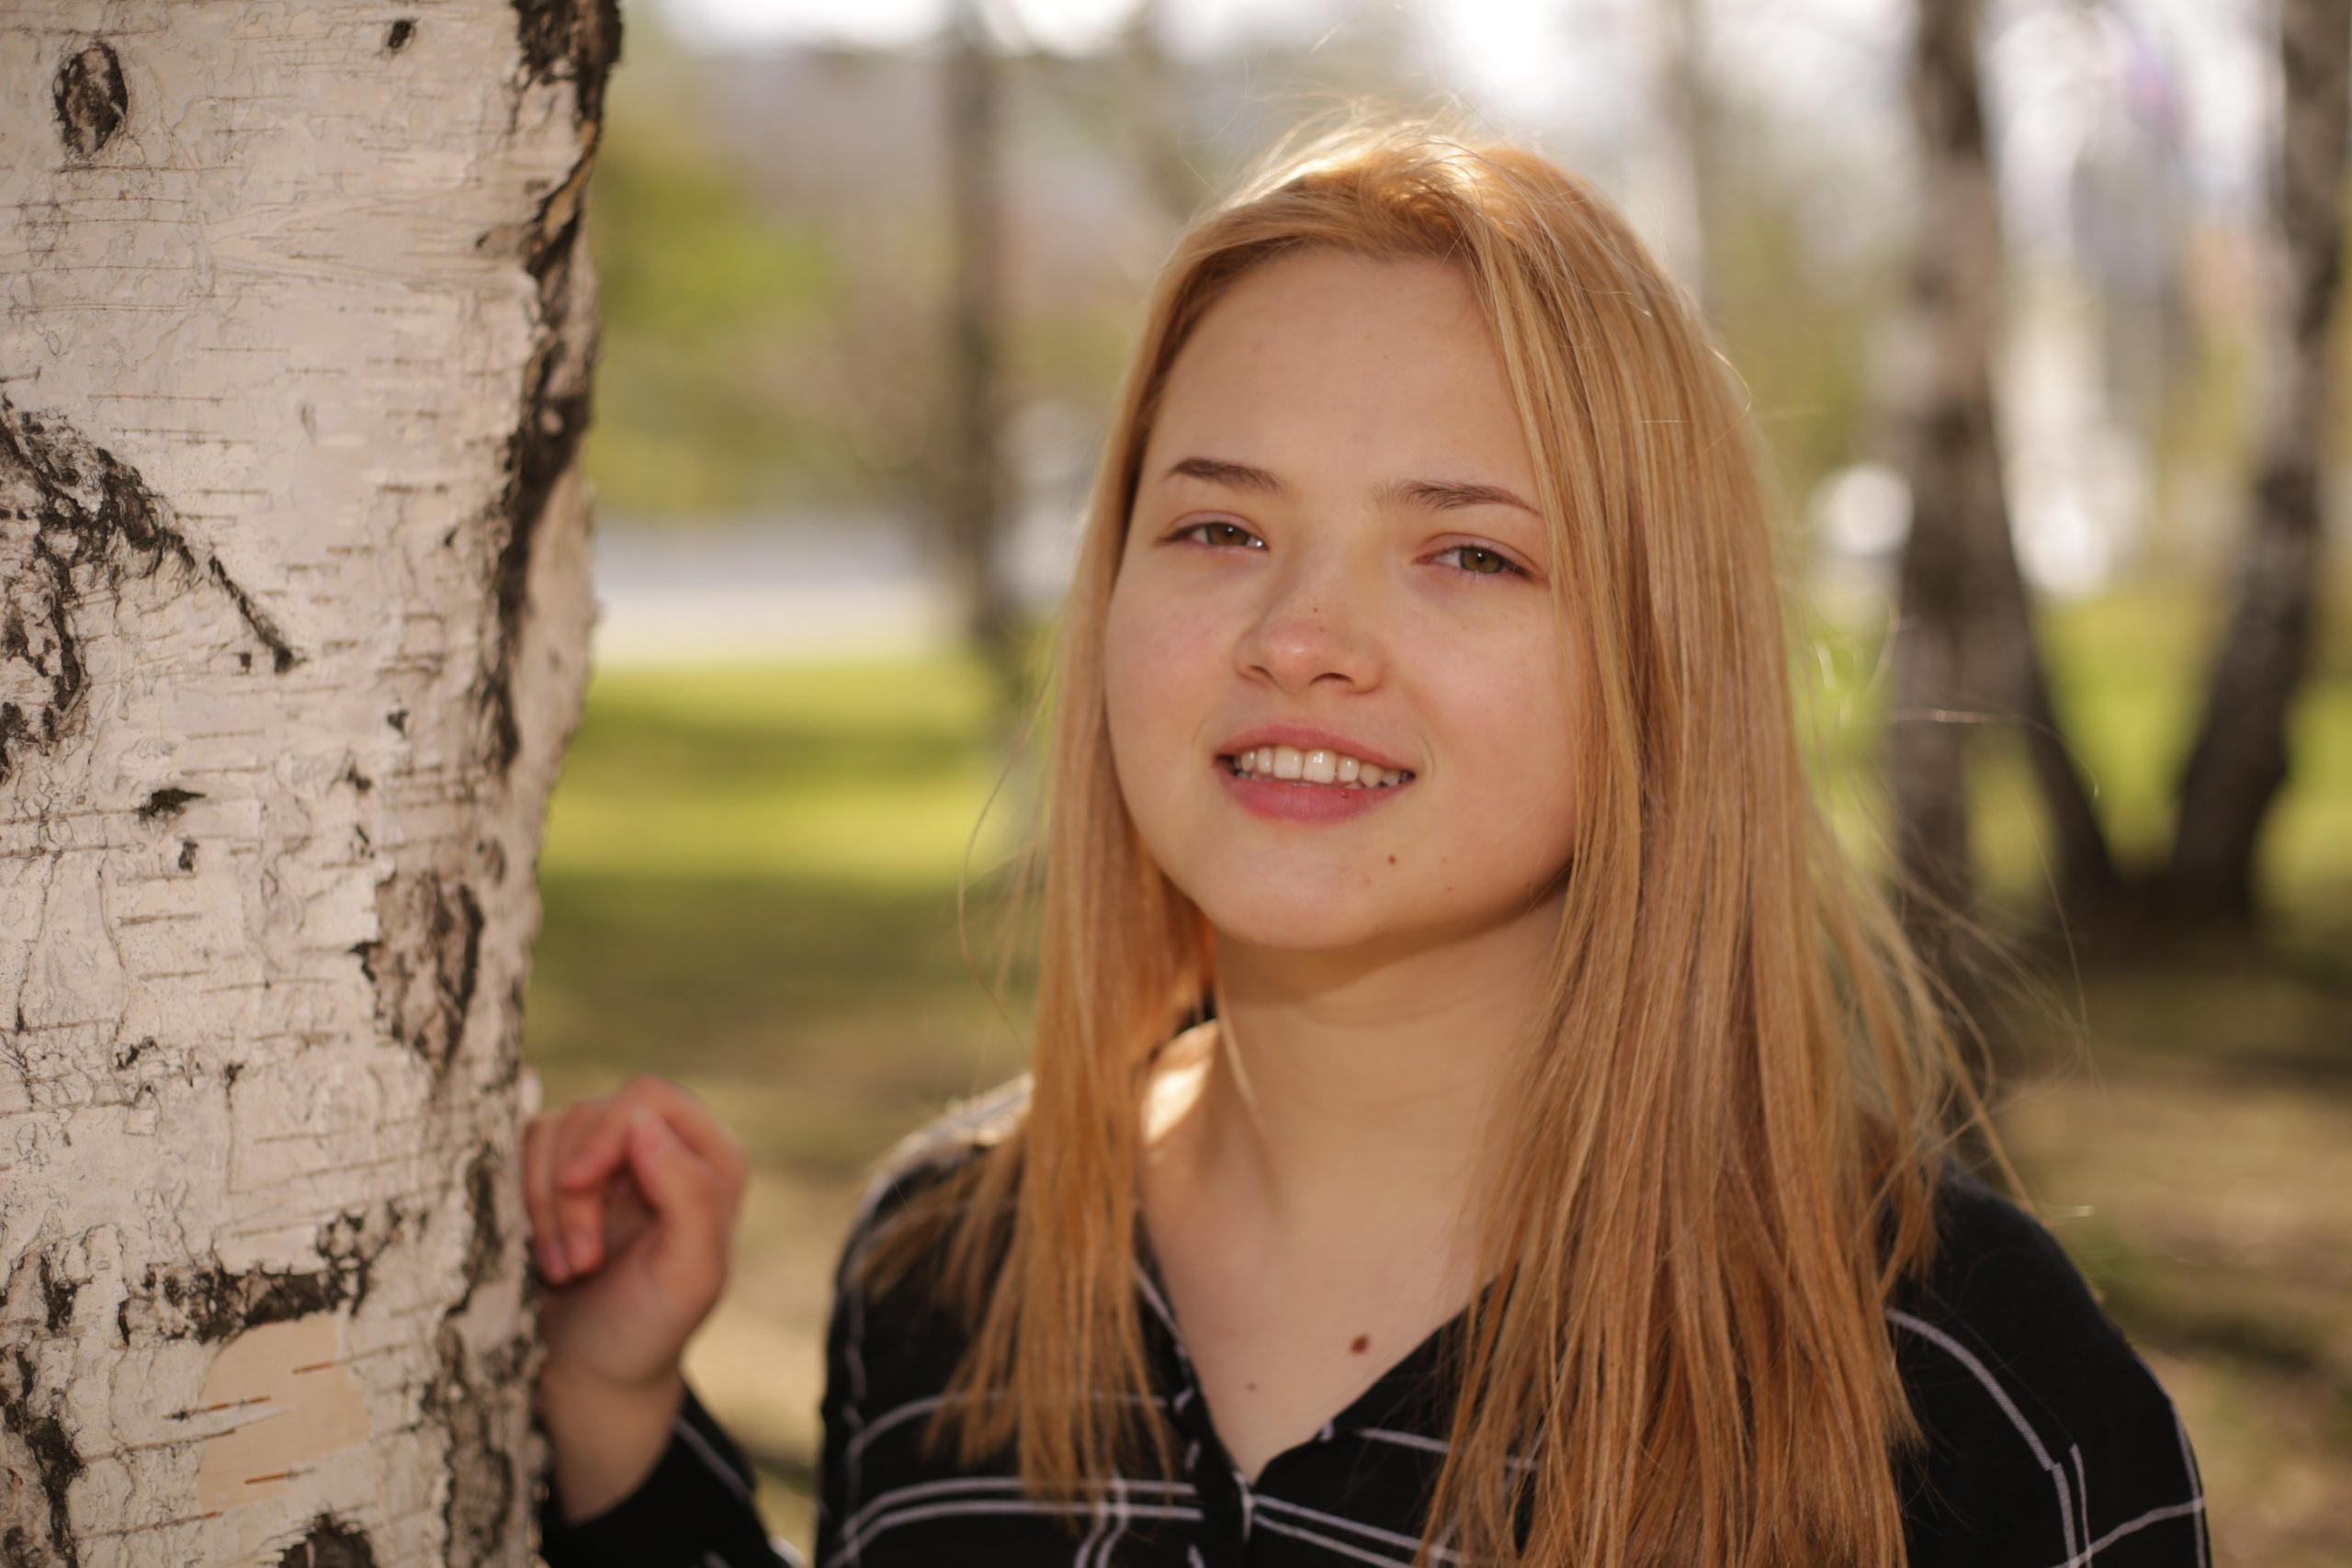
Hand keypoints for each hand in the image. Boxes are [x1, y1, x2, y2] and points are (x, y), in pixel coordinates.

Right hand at [522, 1073, 746, 1521]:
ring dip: (547, 1207)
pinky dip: (523, 1206)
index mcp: (709, 1161)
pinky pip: (522, 1155)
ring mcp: (609, 1160)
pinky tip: (545, 1259)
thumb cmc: (649, 1329)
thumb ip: (690, 1194)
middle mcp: (662, 1148)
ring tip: (567, 1271)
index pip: (650, 1098)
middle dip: (571, 1188)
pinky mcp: (560, 1175)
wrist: (592, 1373)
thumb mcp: (690, 1276)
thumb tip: (645, 1123)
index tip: (578, 1185)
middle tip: (579, 1262)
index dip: (606, 1132)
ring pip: (553, 1133)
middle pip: (594, 1114)